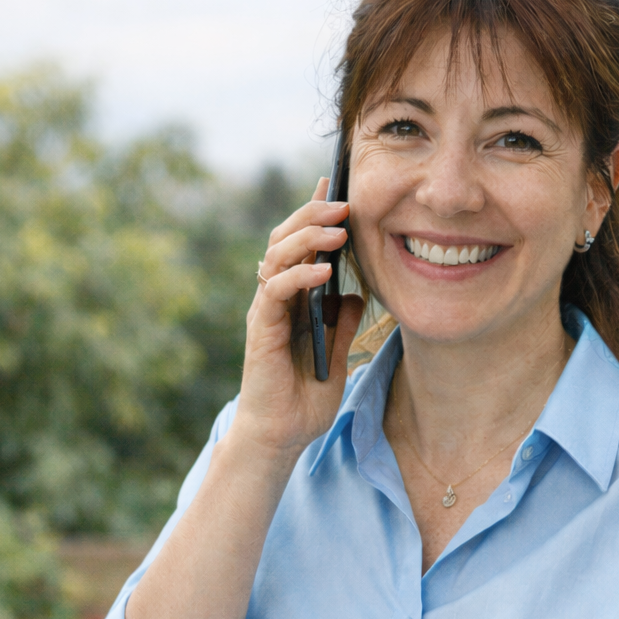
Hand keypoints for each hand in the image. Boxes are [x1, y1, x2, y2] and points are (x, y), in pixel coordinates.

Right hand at [232, 177, 363, 463]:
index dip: (316, 212)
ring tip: (338, 230)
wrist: (282, 435)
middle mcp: (277, 297)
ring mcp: (267, 310)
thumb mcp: (338, 353)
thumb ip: (342, 322)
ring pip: (278, 255)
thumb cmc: (305, 398)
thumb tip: (355, 292)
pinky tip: (324, 269)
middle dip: (314, 214)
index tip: (337, 183)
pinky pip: (276, 289)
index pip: (302, 244)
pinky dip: (300, 275)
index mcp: (295, 298)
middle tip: (344, 202)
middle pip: (286, 238)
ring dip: (309, 237)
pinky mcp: (262, 327)